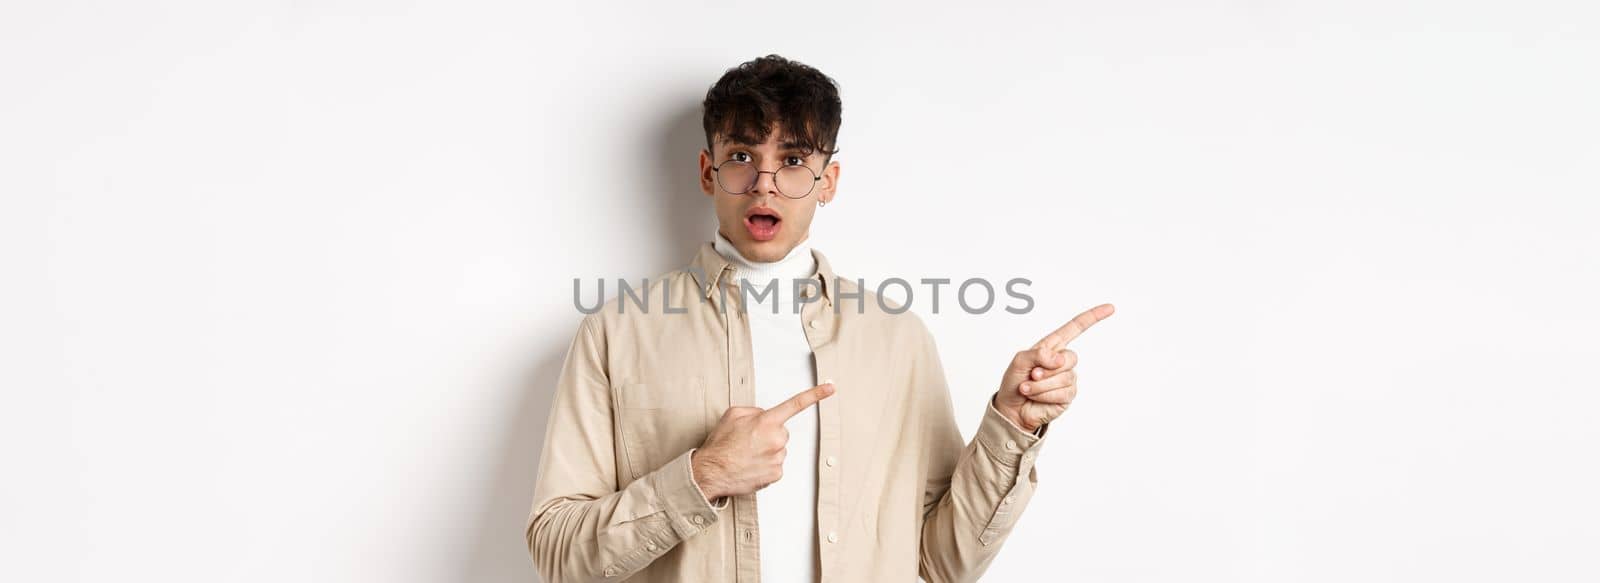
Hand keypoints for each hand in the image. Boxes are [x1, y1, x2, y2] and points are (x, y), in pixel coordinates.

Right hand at [691, 383, 835, 499]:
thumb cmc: (720, 445)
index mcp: (766, 421)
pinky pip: (776, 465)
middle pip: (782, 432)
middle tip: (749, 442)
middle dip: (769, 434)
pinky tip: (751, 465)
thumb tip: (764, 416)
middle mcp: (776, 439)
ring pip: (779, 449)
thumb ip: (754, 411)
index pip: (795, 404)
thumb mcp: (732, 415)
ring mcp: (778, 458)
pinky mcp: (776, 474)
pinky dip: (766, 465)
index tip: (830, 388)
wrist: (711, 472)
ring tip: (747, 455)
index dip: (816, 394)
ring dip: (767, 451)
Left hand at [995, 303, 1114, 431]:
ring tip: (1028, 388)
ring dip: (1041, 385)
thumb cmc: (1014, 381)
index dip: (1092, 317)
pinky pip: (1062, 392)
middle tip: (1031, 375)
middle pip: (1070, 357)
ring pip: (1064, 377)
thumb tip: (1059, 359)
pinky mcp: (1068, 395)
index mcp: (1052, 346)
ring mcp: (1068, 378)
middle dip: (1047, 369)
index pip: (1075, 328)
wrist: (1012, 408)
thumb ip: (1038, 354)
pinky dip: (1044, 395)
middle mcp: (1062, 361)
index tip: (1110, 308)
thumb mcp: (1020, 361)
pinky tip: (1035, 397)